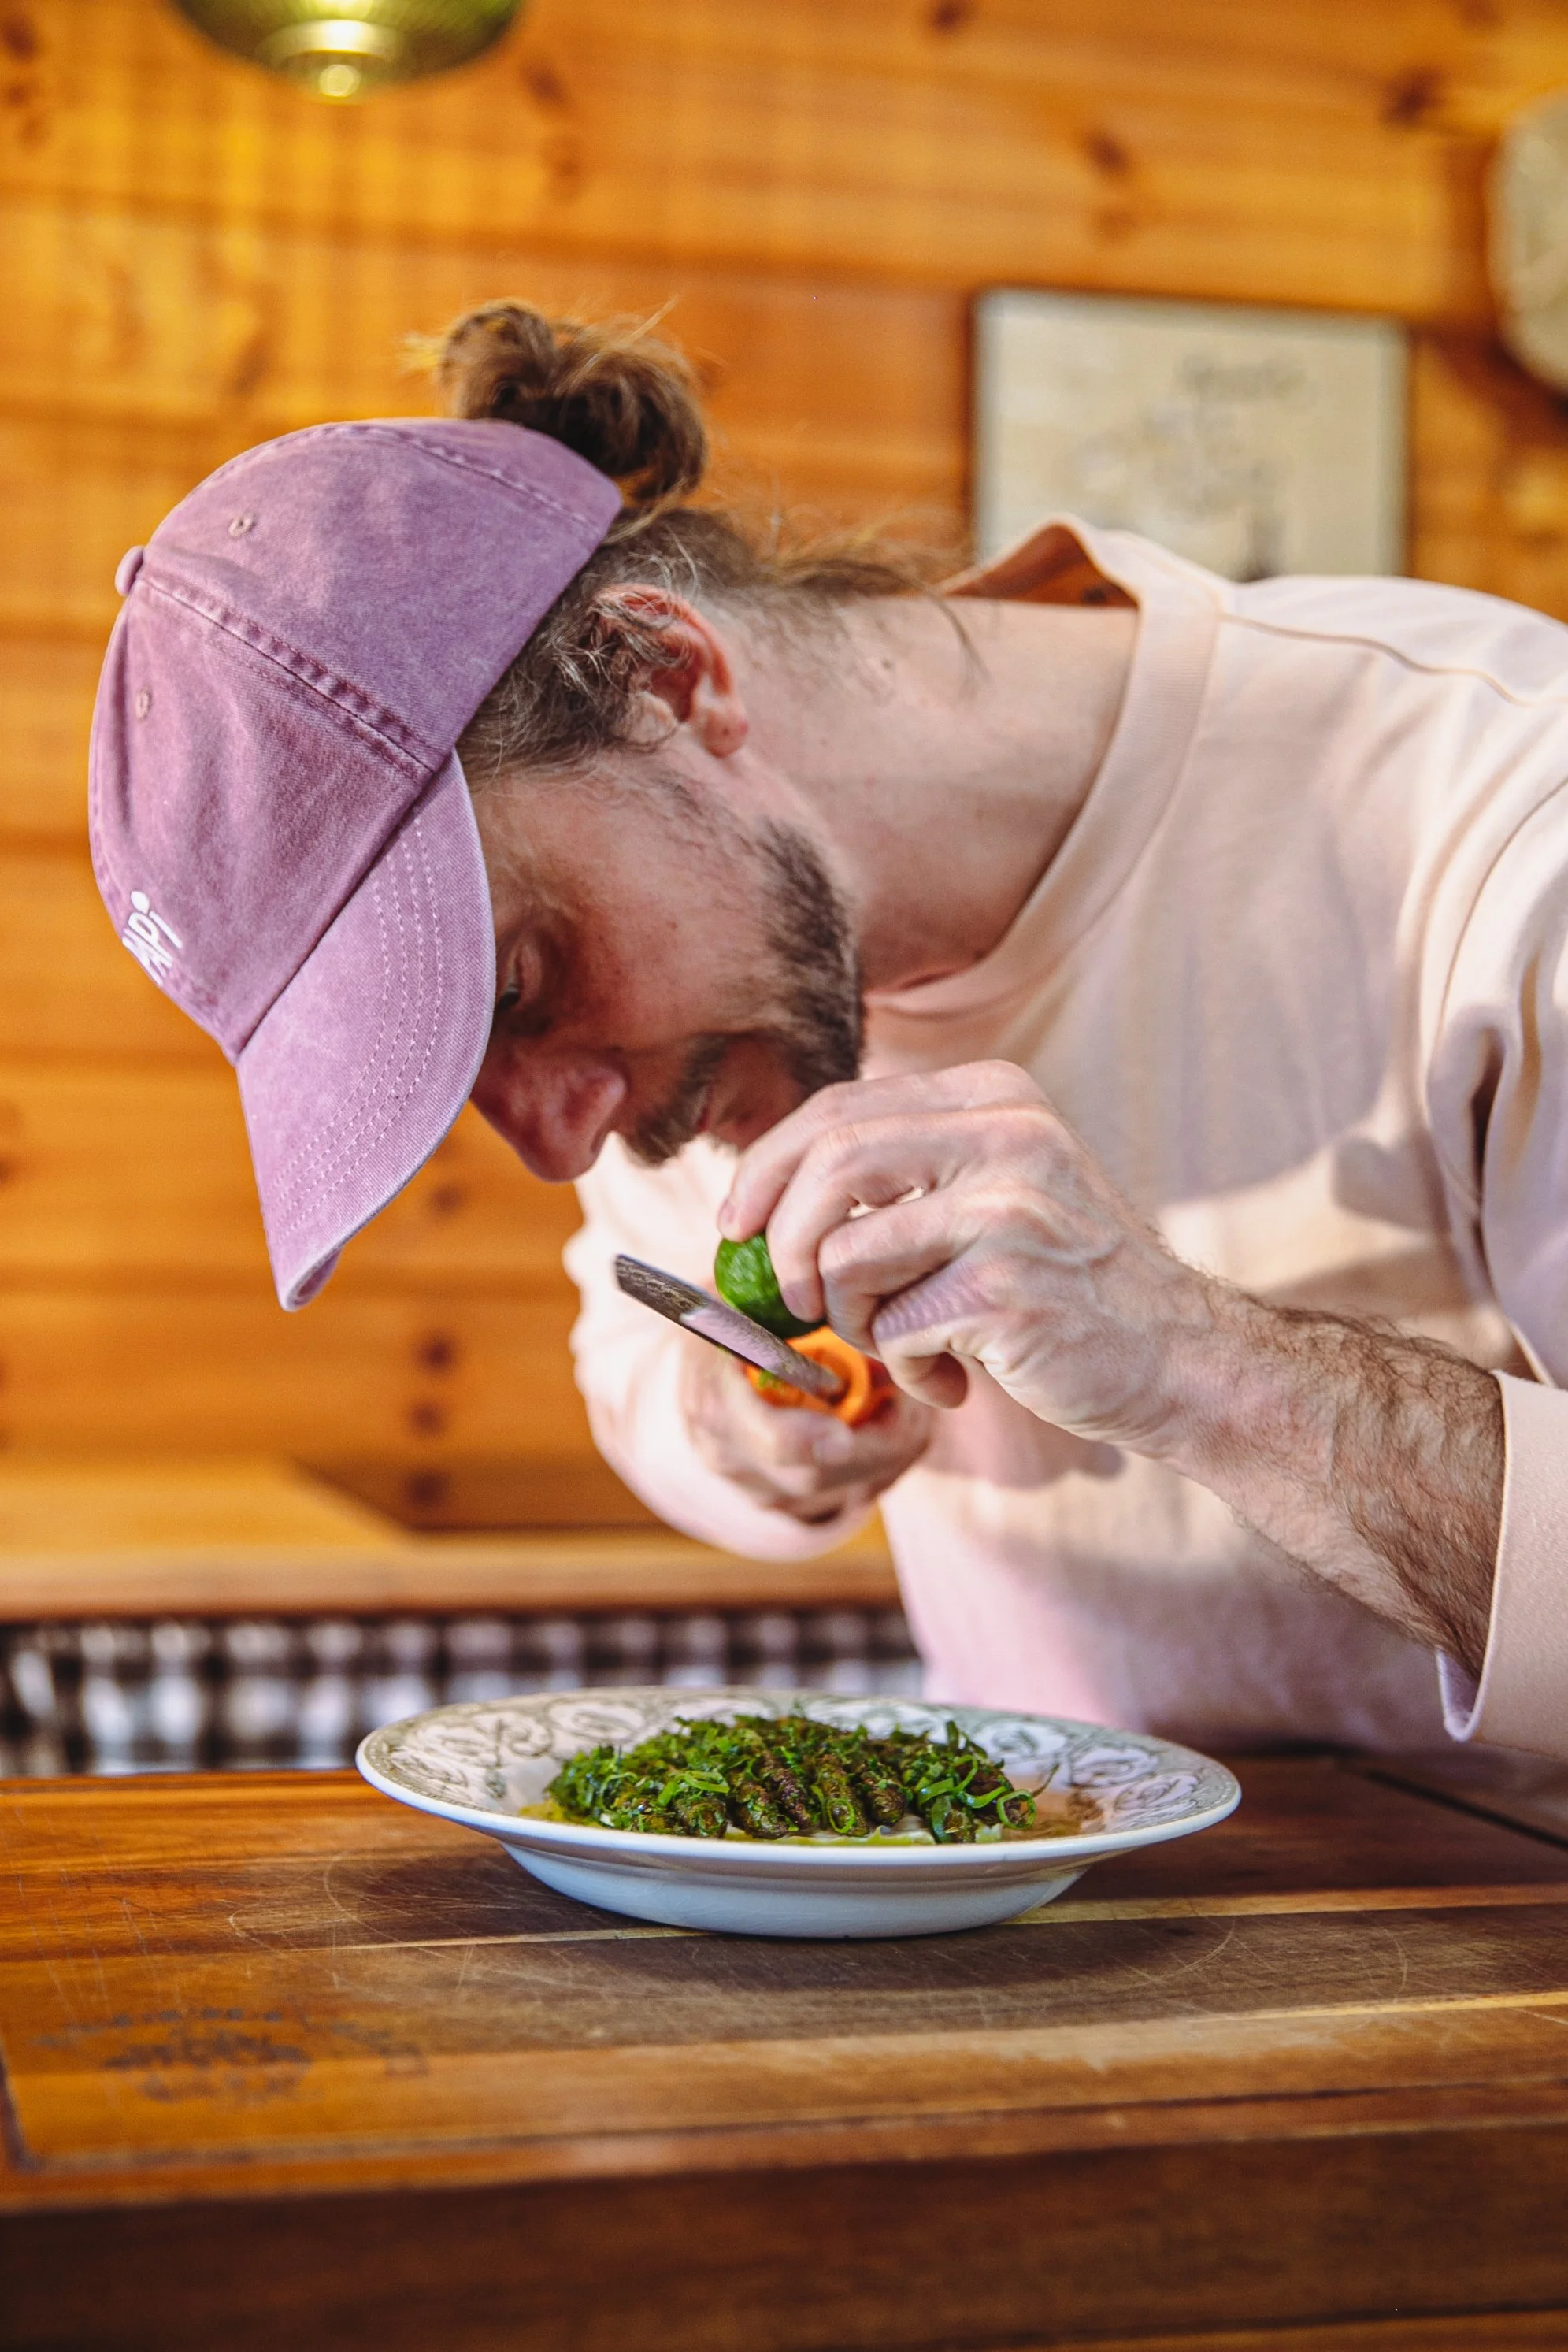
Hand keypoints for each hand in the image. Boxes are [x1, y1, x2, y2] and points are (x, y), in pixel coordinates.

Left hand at [720, 1061, 1502, 1672]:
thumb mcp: (996, 1191)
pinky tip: (956, 1378)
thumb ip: (904, 1173)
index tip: (737, 1223)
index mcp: (994, 1095)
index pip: (837, 1108)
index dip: (767, 1168)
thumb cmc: (1067, 1285)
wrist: (1179, 1359)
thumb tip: (760, 1202)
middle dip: (781, 1243)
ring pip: (846, 1258)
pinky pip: (892, 1330)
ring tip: (902, 1343)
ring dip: (850, 1321)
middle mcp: (1005, 1133)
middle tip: (790, 1299)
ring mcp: (1008, 1208)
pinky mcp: (1005, 1287)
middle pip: (827, 1166)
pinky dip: (905, 1370)